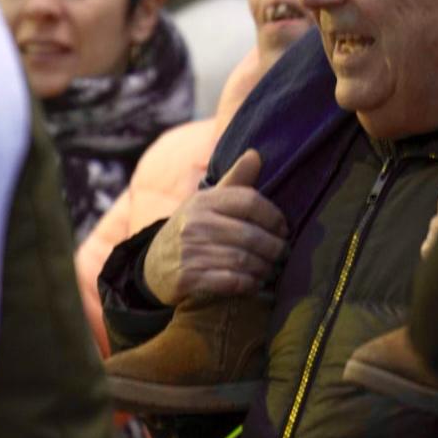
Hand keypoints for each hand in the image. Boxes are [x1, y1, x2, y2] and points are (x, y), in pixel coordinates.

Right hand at [142, 150, 287, 305]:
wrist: (153, 265)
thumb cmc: (192, 228)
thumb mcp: (208, 201)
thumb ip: (235, 180)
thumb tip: (256, 154)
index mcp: (204, 201)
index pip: (249, 201)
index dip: (273, 215)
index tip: (284, 229)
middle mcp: (195, 223)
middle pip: (249, 235)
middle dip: (274, 247)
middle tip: (283, 254)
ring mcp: (190, 251)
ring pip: (242, 260)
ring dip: (264, 267)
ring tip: (272, 269)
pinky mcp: (188, 278)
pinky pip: (229, 281)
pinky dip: (248, 283)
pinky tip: (255, 283)